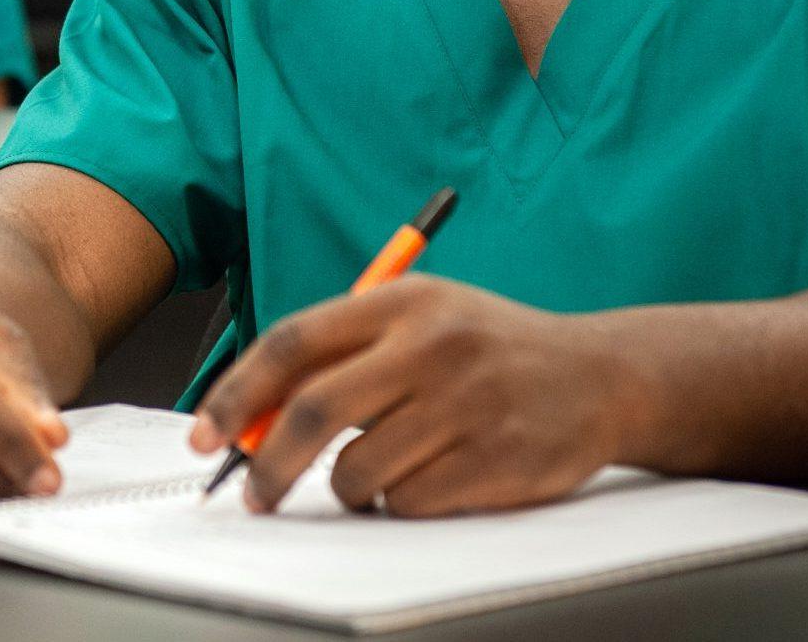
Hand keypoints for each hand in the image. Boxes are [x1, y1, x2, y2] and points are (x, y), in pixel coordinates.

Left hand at [188, 275, 644, 515]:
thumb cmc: (489, 349)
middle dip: (266, 464)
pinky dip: (401, 503)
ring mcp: (467, 404)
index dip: (238, 393)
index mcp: (403, 302)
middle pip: (312, 413)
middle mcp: (432, 346)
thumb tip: (253, 416)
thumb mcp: (420, 320)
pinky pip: (407, 503)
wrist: (602, 374)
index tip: (205, 434)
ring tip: (384, 466)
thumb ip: (340, 355)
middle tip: (252, 491)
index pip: (293, 343)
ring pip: (357, 471)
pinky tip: (434, 475)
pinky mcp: (496, 460)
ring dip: (350, 486)